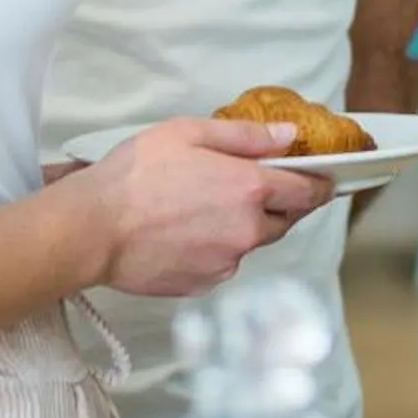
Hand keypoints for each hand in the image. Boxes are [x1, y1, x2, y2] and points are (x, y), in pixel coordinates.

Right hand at [73, 119, 334, 299]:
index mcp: (250, 189)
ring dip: (242, 226)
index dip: (319, 185)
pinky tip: (185, 232)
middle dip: (281, 205)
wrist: (92, 229)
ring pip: (250, 242)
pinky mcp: (203, 283)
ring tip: (205, 208)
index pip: (307, 192)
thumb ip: (246, 137)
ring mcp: (226, 262)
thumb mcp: (189, 133)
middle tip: (260, 188)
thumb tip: (288, 136)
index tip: (324, 181)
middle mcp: (246, 231)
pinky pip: (222, 262)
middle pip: (283, 221)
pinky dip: (215, 247)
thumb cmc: (135, 174)